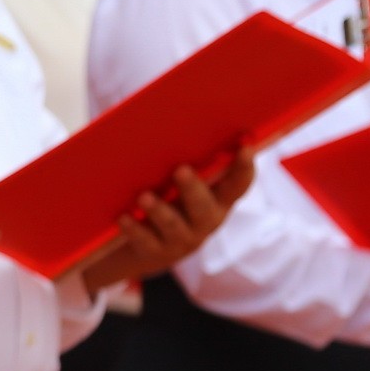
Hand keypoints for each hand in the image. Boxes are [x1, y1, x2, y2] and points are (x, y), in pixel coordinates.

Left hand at [82, 148, 255, 290]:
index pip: (238, 185)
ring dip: (160, 211)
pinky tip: (123, 217)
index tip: (245, 145)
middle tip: (181, 169)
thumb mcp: (179, 181)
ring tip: (144, 198)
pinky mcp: (155, 254)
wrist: (141, 248)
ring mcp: (182, 240)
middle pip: (205, 207)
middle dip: (193, 189)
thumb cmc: (166, 198)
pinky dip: (134, 229)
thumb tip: (166, 116)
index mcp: (217, 199)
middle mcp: (205, 221)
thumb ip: (185, 159)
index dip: (244, 167)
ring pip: (174, 227)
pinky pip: (145, 242)